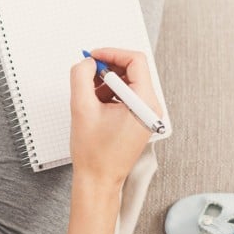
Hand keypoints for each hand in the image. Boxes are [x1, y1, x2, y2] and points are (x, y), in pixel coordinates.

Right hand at [69, 48, 162, 187]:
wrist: (98, 180)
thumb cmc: (94, 154)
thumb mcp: (81, 107)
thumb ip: (81, 76)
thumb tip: (87, 62)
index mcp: (144, 103)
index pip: (135, 61)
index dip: (112, 53)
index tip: (93, 57)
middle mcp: (152, 108)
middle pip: (133, 70)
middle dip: (107, 69)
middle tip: (88, 74)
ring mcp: (148, 114)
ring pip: (128, 82)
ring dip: (107, 82)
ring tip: (90, 96)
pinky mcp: (141, 120)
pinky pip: (127, 96)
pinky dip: (110, 94)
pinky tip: (96, 105)